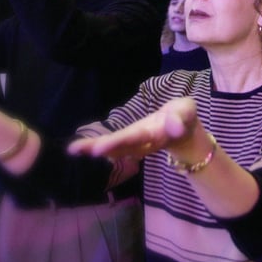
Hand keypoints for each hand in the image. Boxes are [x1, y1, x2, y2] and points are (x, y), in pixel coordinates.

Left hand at [68, 97, 201, 160]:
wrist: (184, 131)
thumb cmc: (184, 117)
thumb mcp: (187, 112)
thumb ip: (180, 119)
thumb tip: (174, 128)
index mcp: (155, 134)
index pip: (134, 138)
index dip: (118, 142)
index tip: (100, 149)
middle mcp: (142, 142)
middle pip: (120, 146)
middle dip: (102, 147)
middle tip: (80, 149)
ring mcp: (134, 144)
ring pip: (113, 148)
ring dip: (93, 148)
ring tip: (73, 149)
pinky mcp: (128, 140)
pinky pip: (110, 145)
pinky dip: (94, 146)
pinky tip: (77, 148)